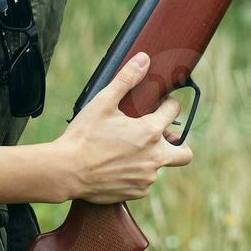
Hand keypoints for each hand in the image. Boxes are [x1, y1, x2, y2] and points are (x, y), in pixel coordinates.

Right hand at [51, 52, 193, 203]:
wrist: (65, 171)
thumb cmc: (84, 136)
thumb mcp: (103, 102)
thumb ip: (126, 79)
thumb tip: (144, 59)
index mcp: (150, 132)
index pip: (174, 111)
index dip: (167, 103)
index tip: (159, 104)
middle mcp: (155, 157)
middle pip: (184, 152)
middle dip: (178, 142)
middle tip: (159, 134)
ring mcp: (147, 177)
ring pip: (160, 166)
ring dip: (150, 156)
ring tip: (128, 148)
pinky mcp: (137, 192)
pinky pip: (145, 181)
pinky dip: (137, 173)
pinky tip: (119, 164)